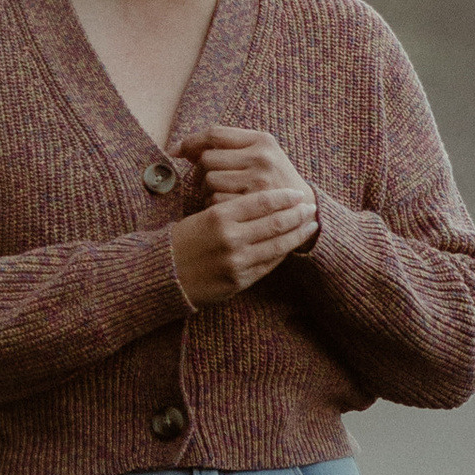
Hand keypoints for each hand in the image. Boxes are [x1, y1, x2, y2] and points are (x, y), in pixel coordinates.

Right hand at [170, 124, 320, 306]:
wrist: (163, 275)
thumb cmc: (182, 240)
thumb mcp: (202, 215)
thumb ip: (231, 208)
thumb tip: (264, 198)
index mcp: (219, 216)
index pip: (261, 201)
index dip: (285, 197)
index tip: (298, 194)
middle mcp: (230, 238)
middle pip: (275, 222)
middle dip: (297, 214)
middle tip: (311, 207)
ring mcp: (236, 262)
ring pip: (278, 245)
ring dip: (298, 234)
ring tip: (310, 225)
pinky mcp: (240, 281)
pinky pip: (269, 264)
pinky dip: (283, 252)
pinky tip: (292, 244)